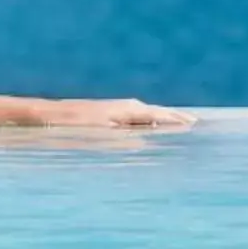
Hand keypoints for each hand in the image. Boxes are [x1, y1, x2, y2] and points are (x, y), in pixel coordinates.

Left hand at [48, 98, 194, 129]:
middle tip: (197, 125)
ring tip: (181, 127)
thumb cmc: (75, 127)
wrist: (48, 117)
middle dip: (176, 119)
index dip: (179, 121)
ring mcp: (117, 109)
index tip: (198, 126)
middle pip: (158, 113)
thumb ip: (128, 137)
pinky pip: (137, 118)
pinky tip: (151, 129)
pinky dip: (149, 122)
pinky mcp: (108, 114)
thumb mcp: (104, 135)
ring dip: (164, 120)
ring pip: (148, 115)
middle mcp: (127, 106)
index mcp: (130, 109)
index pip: (162, 115)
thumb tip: (150, 142)